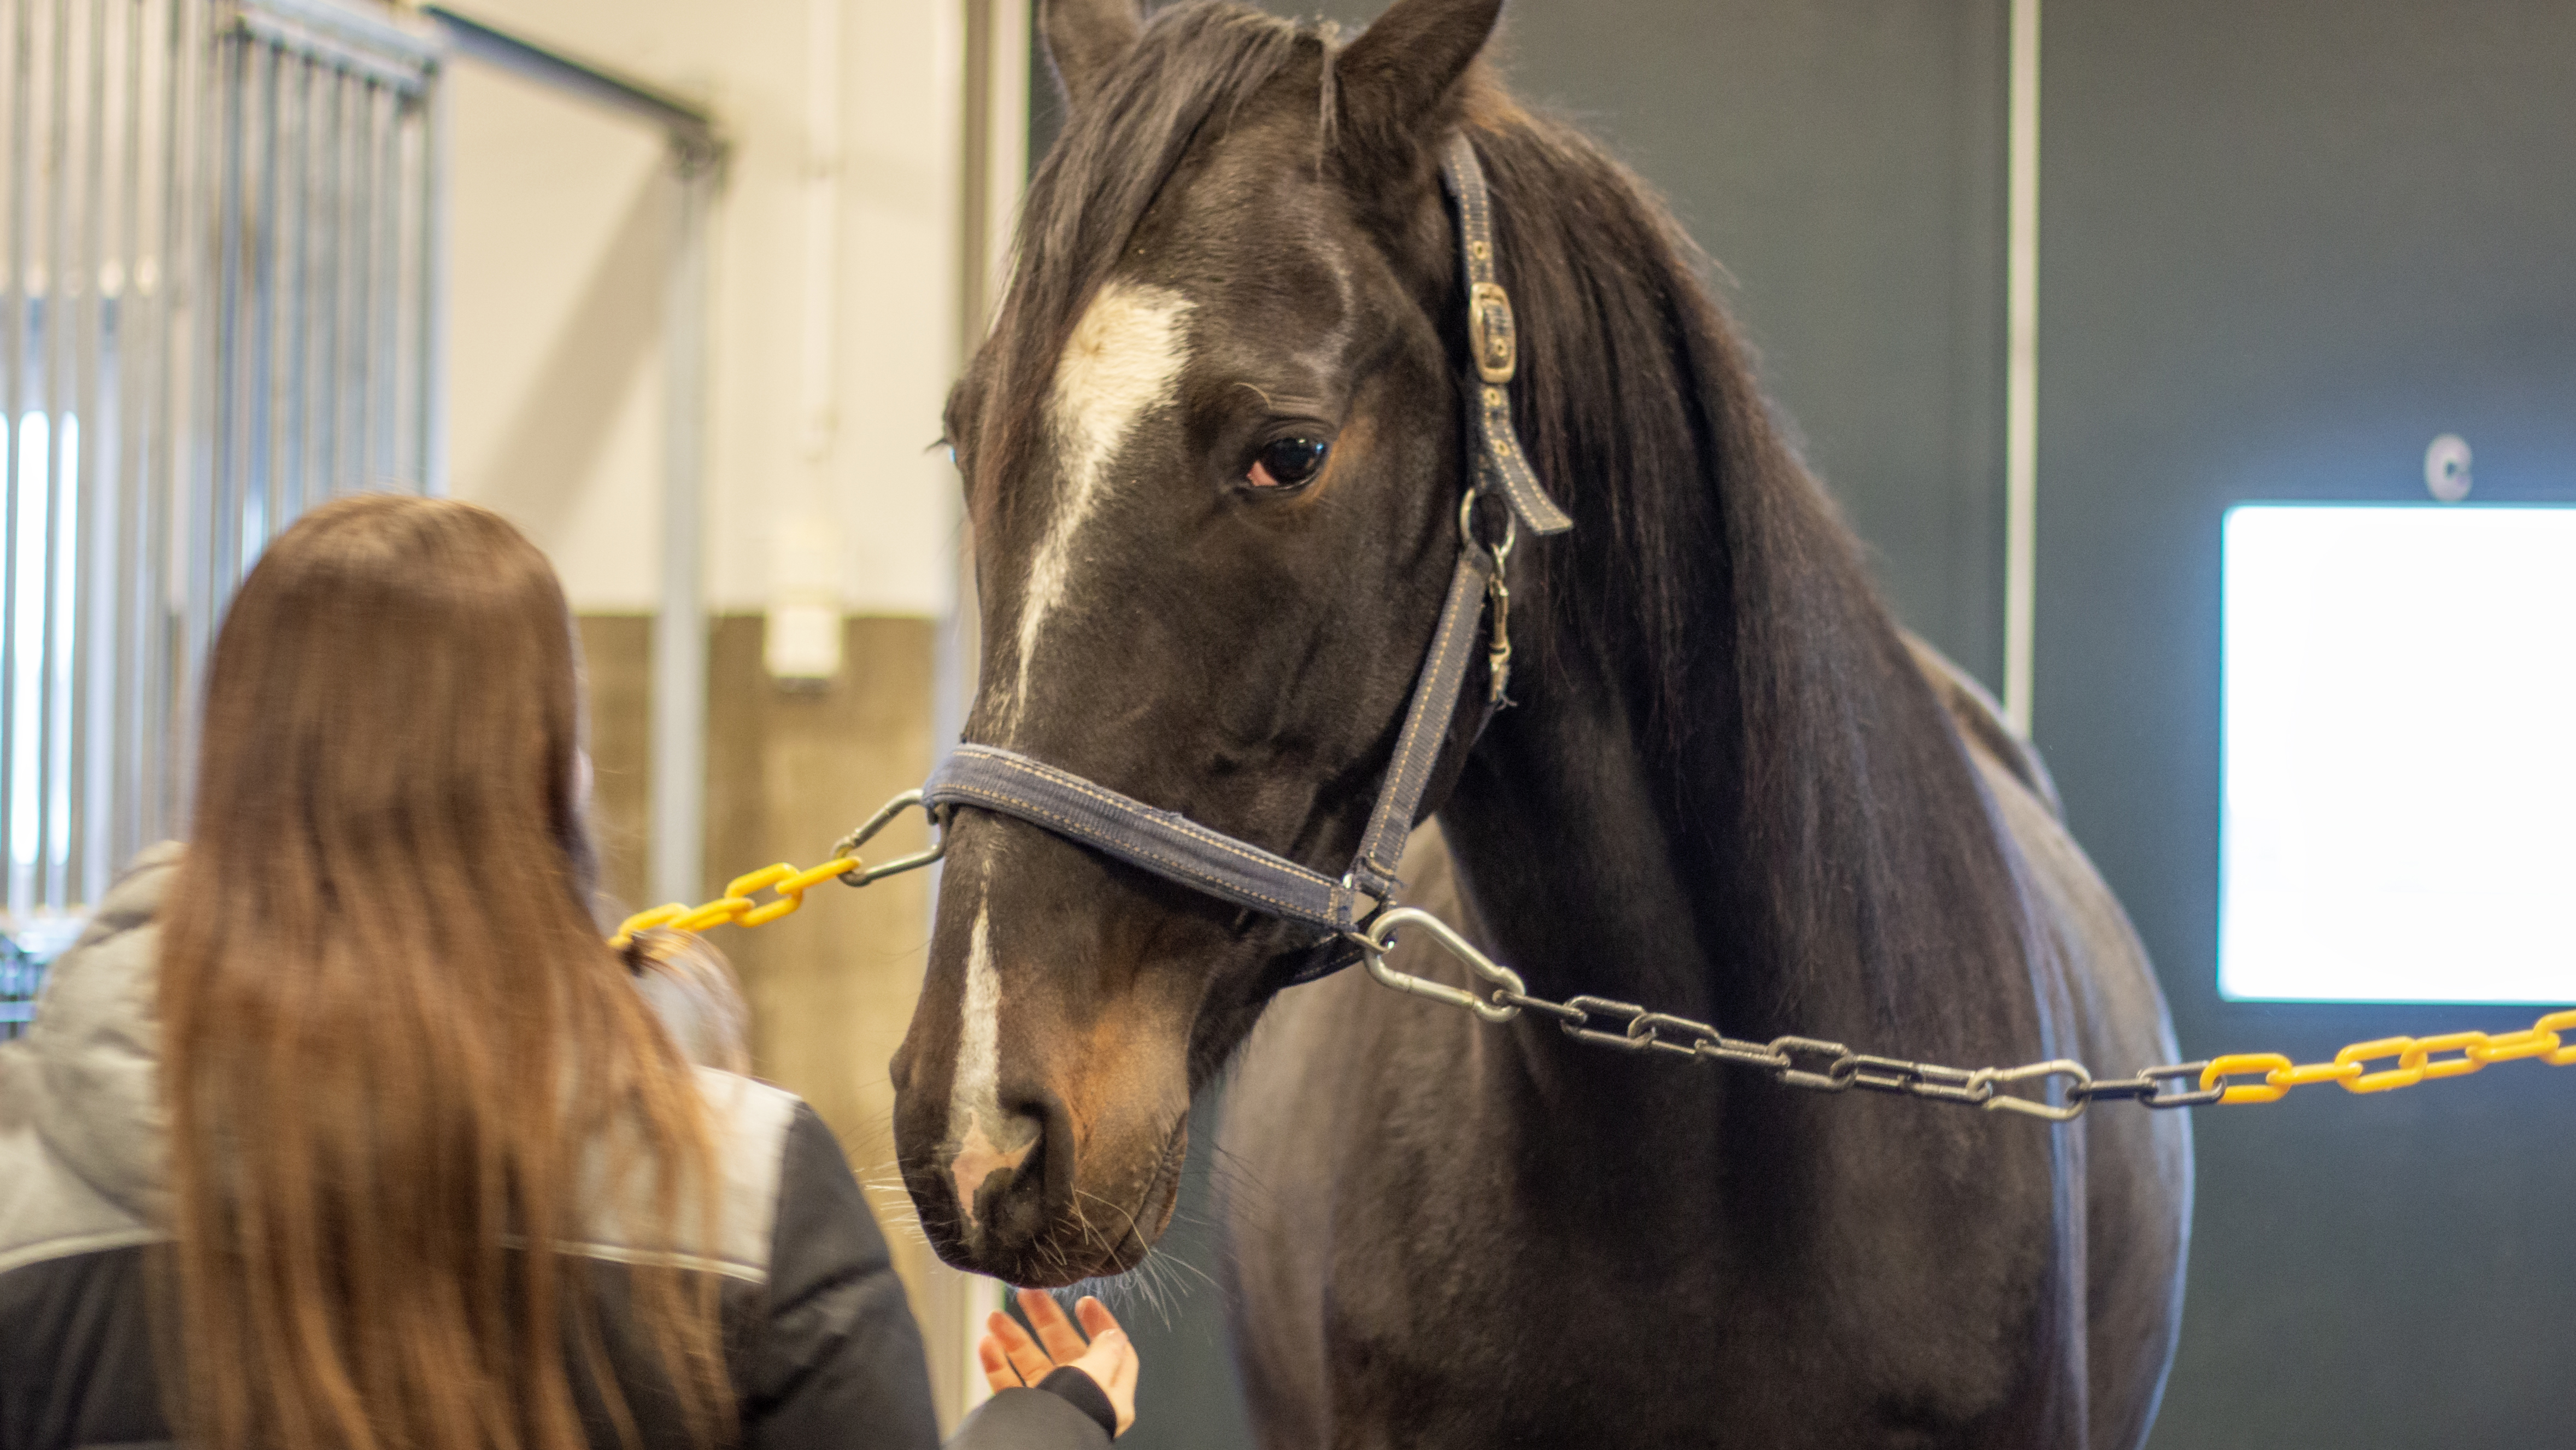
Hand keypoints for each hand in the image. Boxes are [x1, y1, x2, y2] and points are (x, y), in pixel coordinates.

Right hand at [978, 1288, 1137, 1436]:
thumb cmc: (1072, 1419)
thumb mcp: (1095, 1376)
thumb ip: (1105, 1352)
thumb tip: (1114, 1334)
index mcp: (1110, 1393)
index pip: (1113, 1350)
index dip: (1101, 1323)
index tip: (1084, 1300)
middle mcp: (1082, 1399)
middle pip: (1067, 1350)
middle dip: (1046, 1319)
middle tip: (1028, 1294)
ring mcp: (1052, 1407)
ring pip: (1033, 1364)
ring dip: (1013, 1338)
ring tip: (994, 1318)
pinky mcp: (1025, 1416)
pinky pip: (1009, 1386)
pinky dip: (997, 1364)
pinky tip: (987, 1346)